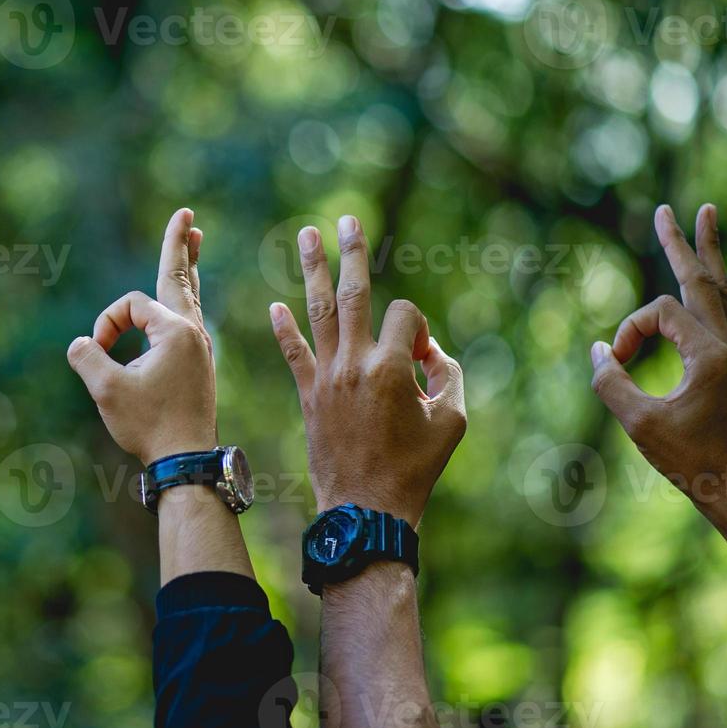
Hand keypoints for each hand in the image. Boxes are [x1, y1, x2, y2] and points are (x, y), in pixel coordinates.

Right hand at [67, 208, 216, 464]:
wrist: (187, 460)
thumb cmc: (150, 426)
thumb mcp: (106, 389)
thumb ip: (87, 356)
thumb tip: (82, 343)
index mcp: (176, 331)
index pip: (131, 305)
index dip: (107, 323)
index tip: (98, 353)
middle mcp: (194, 332)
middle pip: (180, 277)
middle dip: (178, 244)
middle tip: (186, 213)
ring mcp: (200, 347)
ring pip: (190, 295)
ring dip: (187, 266)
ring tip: (194, 240)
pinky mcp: (199, 363)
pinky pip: (189, 317)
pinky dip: (184, 297)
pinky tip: (186, 294)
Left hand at [269, 216, 465, 523]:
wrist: (366, 509)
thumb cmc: (414, 469)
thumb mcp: (452, 421)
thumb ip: (450, 375)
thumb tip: (429, 352)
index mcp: (393, 368)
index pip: (407, 316)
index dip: (421, 329)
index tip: (424, 358)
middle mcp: (355, 364)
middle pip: (354, 294)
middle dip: (351, 253)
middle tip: (347, 219)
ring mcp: (327, 377)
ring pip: (318, 311)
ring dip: (313, 270)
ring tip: (308, 234)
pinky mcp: (308, 395)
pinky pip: (293, 353)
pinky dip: (284, 329)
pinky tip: (274, 306)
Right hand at [589, 204, 726, 523]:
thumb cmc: (690, 460)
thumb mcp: (639, 423)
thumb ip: (612, 383)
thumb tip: (600, 351)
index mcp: (708, 352)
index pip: (658, 313)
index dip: (628, 330)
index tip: (614, 363)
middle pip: (700, 279)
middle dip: (681, 242)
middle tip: (668, 209)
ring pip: (719, 291)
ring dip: (709, 253)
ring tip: (708, 216)